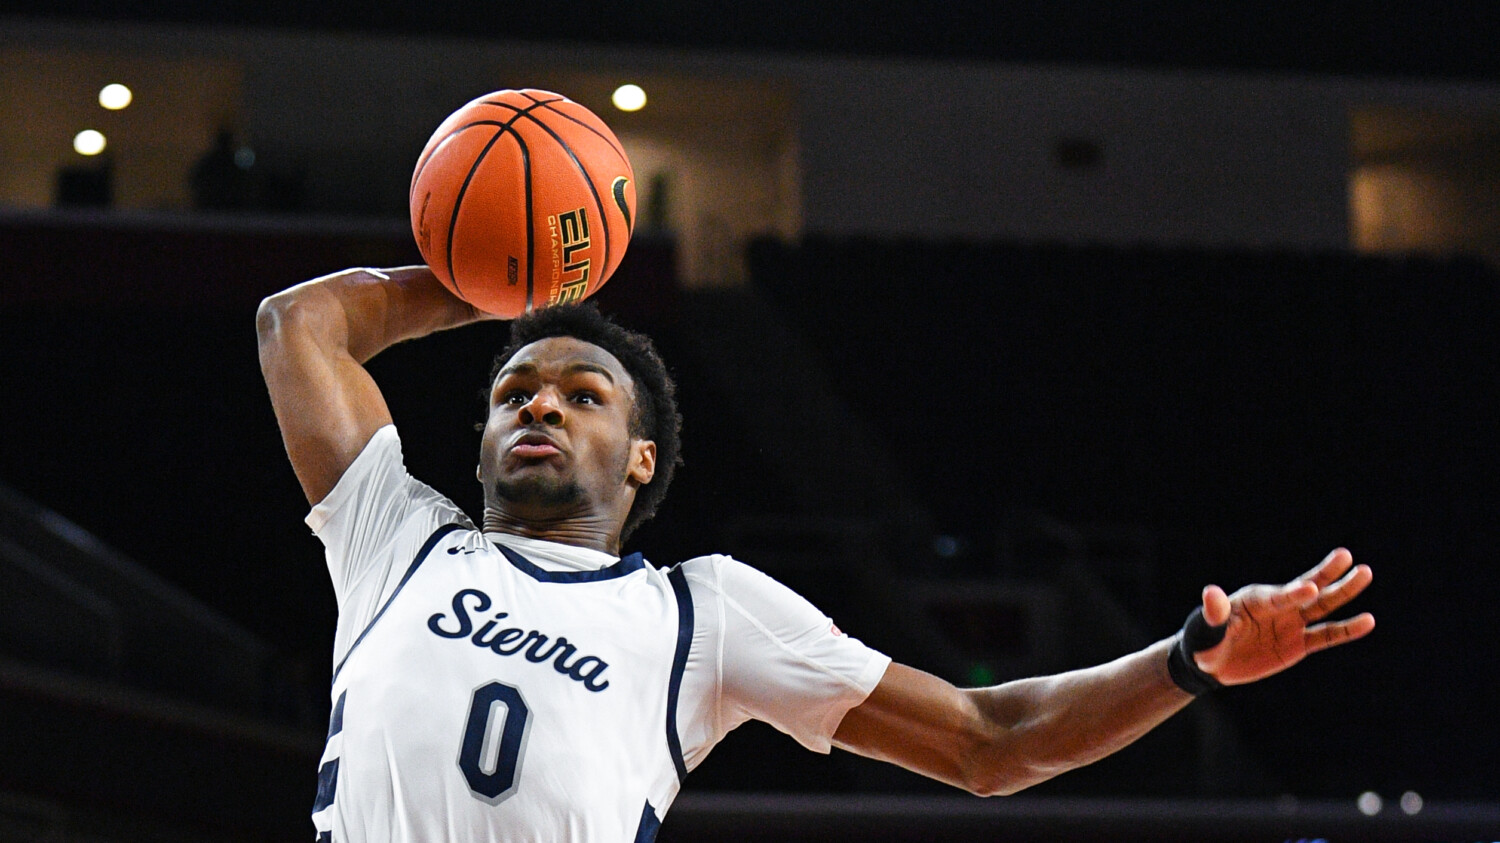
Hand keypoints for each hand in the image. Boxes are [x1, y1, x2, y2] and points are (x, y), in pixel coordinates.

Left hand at [1191, 548, 1374, 685]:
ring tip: (1365, 573)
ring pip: (1322, 607)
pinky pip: (1326, 636)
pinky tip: (1368, 621)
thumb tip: (1211, 592)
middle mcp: (1277, 607)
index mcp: (1255, 600)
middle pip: (1306, 589)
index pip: (1278, 597)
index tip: (1309, 588)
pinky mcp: (1298, 644)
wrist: (1209, 663)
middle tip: (1346, 556)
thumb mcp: (1204, 630)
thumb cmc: (1203, 641)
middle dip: (1326, 574)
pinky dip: (1347, 630)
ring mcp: (1290, 624)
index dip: (1292, 594)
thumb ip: (1213, 614)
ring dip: (1343, 592)